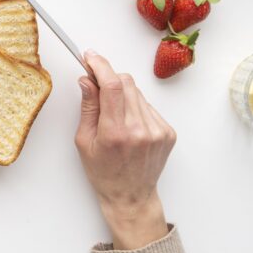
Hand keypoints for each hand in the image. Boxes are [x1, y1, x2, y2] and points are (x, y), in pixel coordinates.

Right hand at [75, 51, 175, 249]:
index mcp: (115, 133)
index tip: (90, 56)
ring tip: (114, 116)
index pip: (112, 86)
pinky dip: (135, 107)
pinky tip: (129, 125)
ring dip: (123, 94)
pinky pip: (148, 105)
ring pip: (137, 92)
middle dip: (109, 78)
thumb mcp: (84, 141)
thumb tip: (87, 79)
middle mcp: (140, 130)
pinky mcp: (168, 132)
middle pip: (126, 83)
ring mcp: (157, 131)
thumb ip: (88, 106)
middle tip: (97, 86)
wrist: (131, 196)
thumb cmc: (103, 172)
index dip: (100, 65)